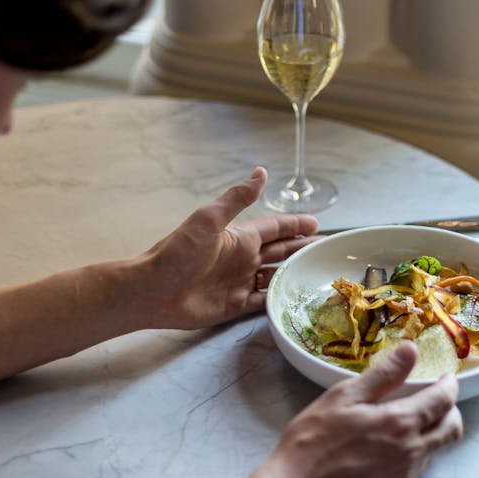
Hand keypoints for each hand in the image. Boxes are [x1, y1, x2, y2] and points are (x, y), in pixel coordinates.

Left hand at [140, 167, 318, 328]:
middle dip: (302, 249)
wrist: (152, 290)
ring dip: (295, 274)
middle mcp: (243, 258)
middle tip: (326, 250)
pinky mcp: (235, 305)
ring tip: (318, 276)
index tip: (317, 224)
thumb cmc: (178, 252)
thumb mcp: (209, 219)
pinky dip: (280, 300)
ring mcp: (239, 282)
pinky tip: (296, 300)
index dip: (296, 225)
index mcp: (240, 237)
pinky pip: (264, 302)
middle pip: (281, 252)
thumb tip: (261, 171)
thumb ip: (237, 198)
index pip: (276, 228)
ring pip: (276, 277)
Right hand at [218, 342, 462, 477]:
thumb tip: (410, 350)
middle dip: (449, 412)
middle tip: (434, 402)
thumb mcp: (343, 398)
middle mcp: (410, 455)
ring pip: (429, 453)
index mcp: (400, 423)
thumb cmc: (311, 445)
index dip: (449, 385)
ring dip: (423, 438)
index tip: (446, 379)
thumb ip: (382, 375)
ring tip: (396, 430)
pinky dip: (403, 463)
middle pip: (451, 430)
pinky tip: (378, 459)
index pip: (443, 401)